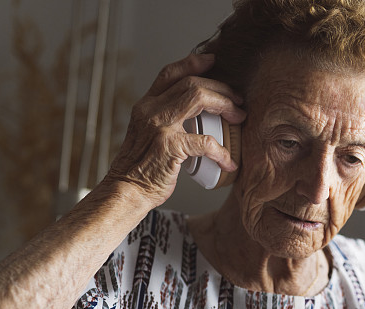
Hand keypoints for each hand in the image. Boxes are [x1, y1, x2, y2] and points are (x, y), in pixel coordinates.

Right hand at [104, 54, 245, 207]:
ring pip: (198, 98)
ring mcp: (159, 127)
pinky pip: (205, 142)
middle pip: (191, 83)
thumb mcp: (148, 134)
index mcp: (146, 105)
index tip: (213, 61)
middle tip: (237, 101)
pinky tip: (229, 161)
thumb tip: (194, 116)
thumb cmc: (141, 168)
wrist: (126, 190)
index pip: (170, 74)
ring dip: (225, 105)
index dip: (193, 63)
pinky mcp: (170, 147)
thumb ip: (165, 120)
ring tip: (239, 117)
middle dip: (220, 88)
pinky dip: (222, 151)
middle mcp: (150, 110)